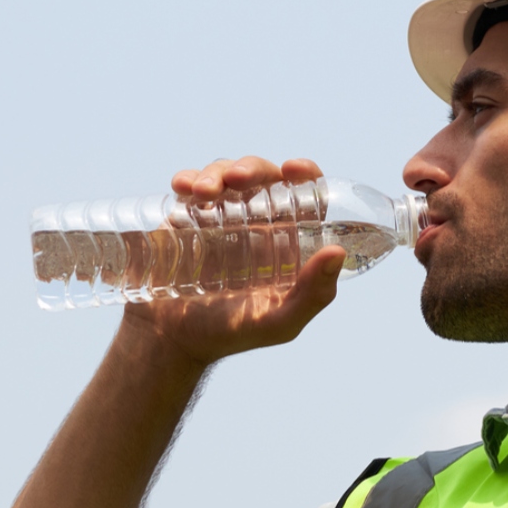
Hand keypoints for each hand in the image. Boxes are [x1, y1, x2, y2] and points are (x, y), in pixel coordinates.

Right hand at [122, 156, 345, 366]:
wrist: (169, 340)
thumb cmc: (228, 334)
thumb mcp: (278, 323)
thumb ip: (313, 295)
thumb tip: (338, 252)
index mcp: (286, 241)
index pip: (305, 196)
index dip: (305, 174)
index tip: (292, 169)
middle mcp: (256, 223)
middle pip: (262, 176)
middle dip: (252, 167)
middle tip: (237, 178)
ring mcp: (219, 216)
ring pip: (225, 174)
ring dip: (216, 172)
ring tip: (201, 192)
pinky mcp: (185, 216)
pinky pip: (190, 185)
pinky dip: (188, 177)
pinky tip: (183, 187)